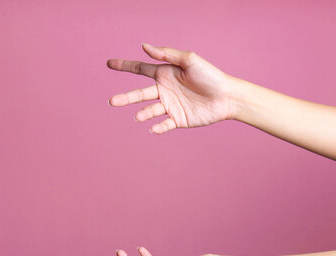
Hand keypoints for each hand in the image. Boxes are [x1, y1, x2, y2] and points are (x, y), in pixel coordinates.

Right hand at [107, 43, 235, 134]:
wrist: (227, 97)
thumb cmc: (210, 75)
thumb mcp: (188, 60)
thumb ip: (166, 54)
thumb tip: (144, 46)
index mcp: (164, 74)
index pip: (140, 69)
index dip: (124, 66)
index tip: (109, 63)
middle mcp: (164, 90)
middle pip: (139, 94)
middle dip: (125, 98)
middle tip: (112, 102)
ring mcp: (170, 106)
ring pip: (150, 111)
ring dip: (143, 113)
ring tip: (139, 116)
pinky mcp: (178, 120)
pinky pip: (164, 125)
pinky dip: (158, 127)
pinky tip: (153, 129)